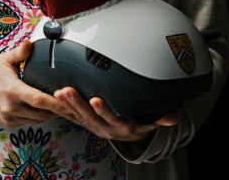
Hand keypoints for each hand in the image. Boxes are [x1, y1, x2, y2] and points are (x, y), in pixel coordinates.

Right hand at [0, 40, 73, 127]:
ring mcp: (9, 117)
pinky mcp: (8, 123)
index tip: (67, 101)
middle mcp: (10, 107)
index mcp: (12, 90)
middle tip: (71, 102)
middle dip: (57, 110)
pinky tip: (46, 109)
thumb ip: (21, 52)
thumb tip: (30, 43)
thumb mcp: (5, 59)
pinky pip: (29, 122)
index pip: (38, 99)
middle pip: (41, 113)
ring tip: (62, 106)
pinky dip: (39, 117)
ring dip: (50, 115)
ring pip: (37, 120)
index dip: (55, 102)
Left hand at [54, 87, 178, 141]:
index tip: (96, 99)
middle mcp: (105, 127)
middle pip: (89, 115)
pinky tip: (54, 97)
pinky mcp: (84, 122)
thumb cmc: (138, 124)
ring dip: (67, 104)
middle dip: (78, 103)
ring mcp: (93, 125)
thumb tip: (173, 117)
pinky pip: (71, 116)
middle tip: (68, 91)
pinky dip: (63, 108)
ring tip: (58, 92)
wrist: (127, 136)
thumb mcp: (150, 123)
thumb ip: (160, 119)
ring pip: (78, 115)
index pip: (111, 117)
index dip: (103, 110)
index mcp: (120, 126)